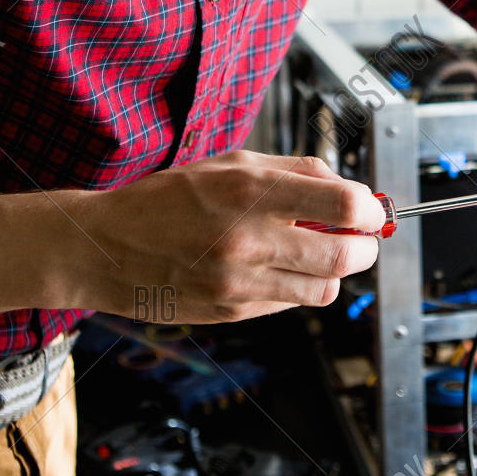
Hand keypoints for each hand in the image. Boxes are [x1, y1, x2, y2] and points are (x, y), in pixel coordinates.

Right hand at [58, 151, 385, 321]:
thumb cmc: (167, 199)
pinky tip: (279, 267)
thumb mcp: (231, 163)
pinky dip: (299, 286)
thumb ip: (294, 171)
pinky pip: (290, 303)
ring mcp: (241, 282)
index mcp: (252, 192)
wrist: (105, 247)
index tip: (371, 209)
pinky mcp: (233, 312)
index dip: (370, 210)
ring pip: (325, 289)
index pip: (343, 205)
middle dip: (366, 246)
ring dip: (336, 271)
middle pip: (345, 255)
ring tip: (321, 252)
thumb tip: (347, 185)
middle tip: (361, 237)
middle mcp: (249, 240)